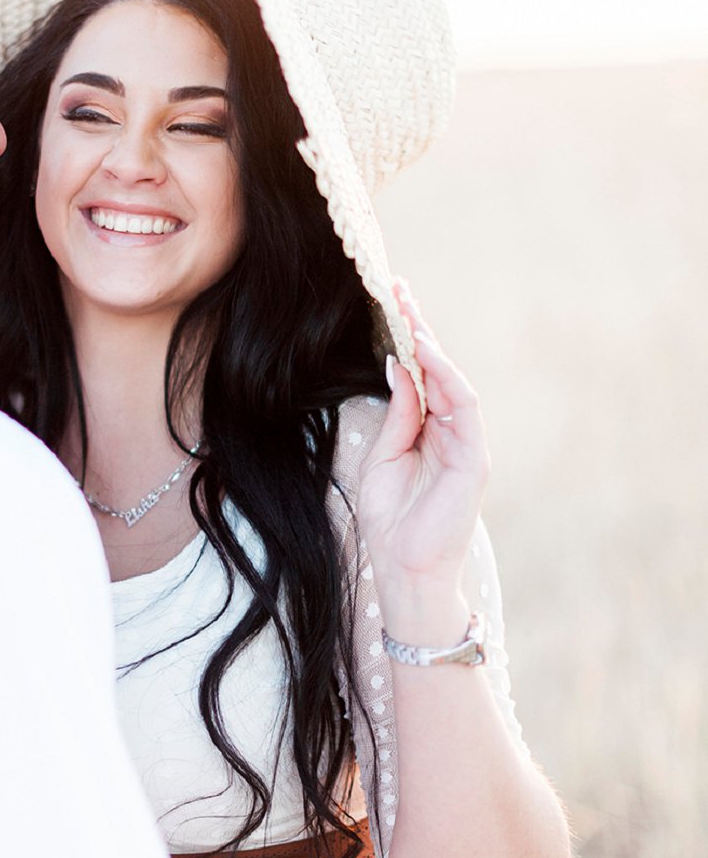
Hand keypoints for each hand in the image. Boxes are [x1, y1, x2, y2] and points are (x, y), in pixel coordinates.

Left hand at [357, 282, 488, 607]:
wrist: (404, 569)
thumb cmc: (391, 520)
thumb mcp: (382, 457)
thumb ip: (397, 414)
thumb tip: (396, 365)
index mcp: (428, 430)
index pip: (419, 375)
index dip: (405, 339)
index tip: (386, 302)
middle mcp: (451, 432)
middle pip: (438, 370)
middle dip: (419, 328)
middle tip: (397, 288)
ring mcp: (467, 444)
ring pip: (454, 381)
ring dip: (432, 345)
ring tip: (409, 312)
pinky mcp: (475, 459)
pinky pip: (464, 407)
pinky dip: (447, 378)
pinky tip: (426, 353)